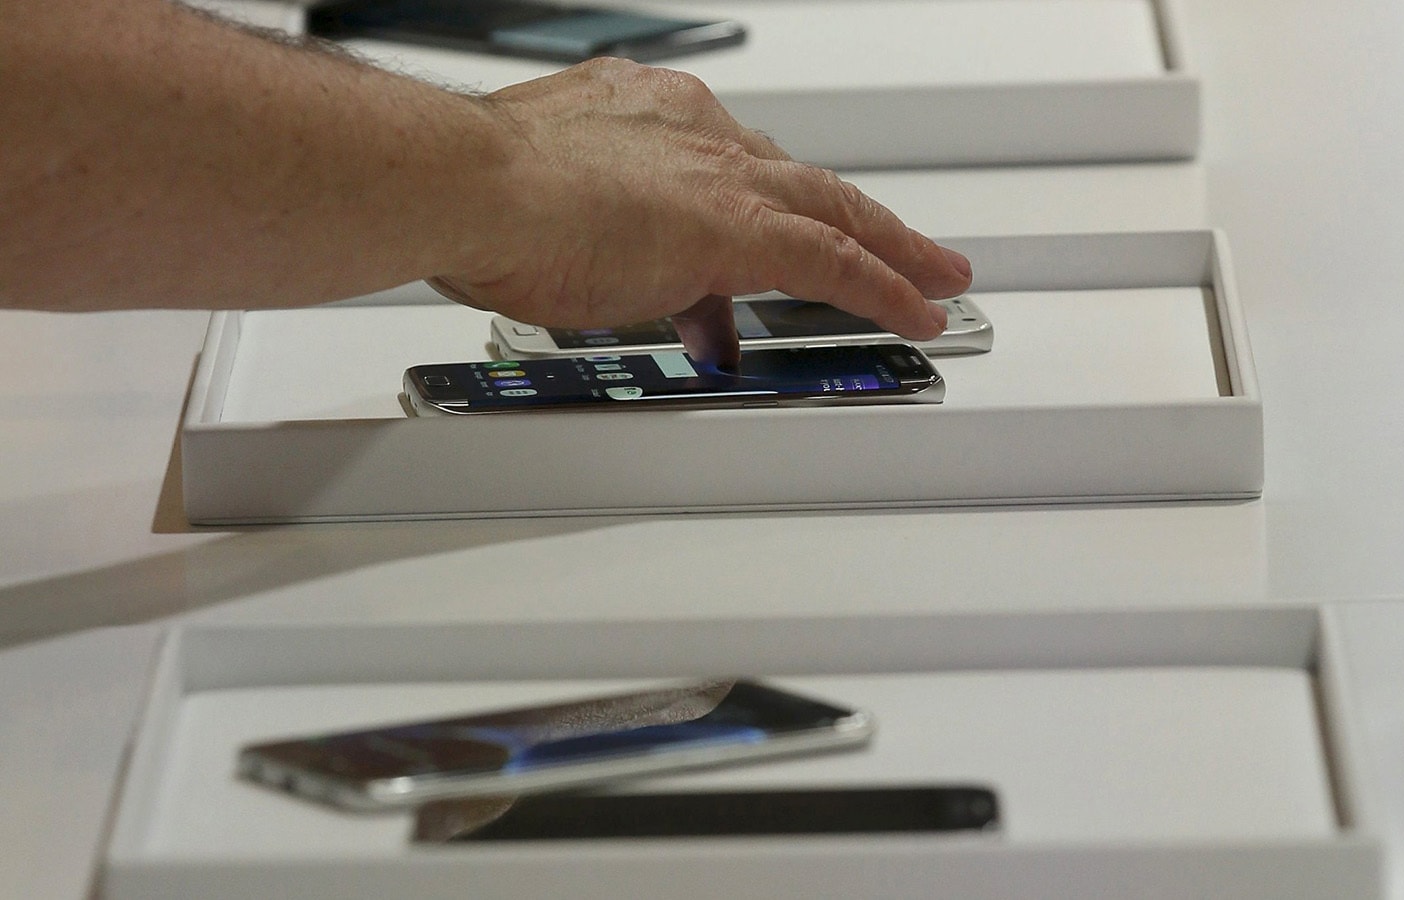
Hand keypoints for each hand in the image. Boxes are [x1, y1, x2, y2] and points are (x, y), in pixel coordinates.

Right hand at [428, 58, 971, 364]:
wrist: (468, 187)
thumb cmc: (480, 196)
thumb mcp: (553, 223)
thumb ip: (608, 253)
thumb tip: (631, 296)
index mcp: (647, 120)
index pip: (730, 165)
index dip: (766, 198)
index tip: (776, 225)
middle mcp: (695, 134)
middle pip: (800, 178)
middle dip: (855, 214)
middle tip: (900, 241)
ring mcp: (721, 178)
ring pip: (836, 211)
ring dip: (891, 247)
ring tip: (933, 277)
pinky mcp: (740, 229)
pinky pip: (838, 259)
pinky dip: (885, 287)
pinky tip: (919, 310)